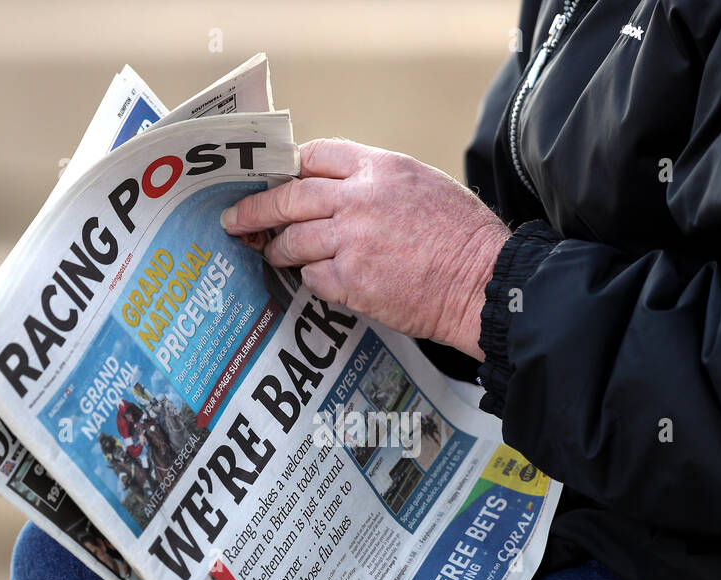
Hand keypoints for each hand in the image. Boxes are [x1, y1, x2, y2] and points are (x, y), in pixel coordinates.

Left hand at [221, 139, 509, 359]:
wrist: (483, 282)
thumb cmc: (464, 239)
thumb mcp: (424, 185)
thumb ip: (379, 183)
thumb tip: (339, 193)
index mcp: (380, 168)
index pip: (315, 155)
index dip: (289, 169)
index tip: (275, 180)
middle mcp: (360, 199)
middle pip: (289, 196)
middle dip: (257, 209)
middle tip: (237, 219)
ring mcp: (351, 241)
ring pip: (293, 240)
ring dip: (279, 250)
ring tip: (275, 255)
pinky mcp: (351, 281)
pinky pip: (312, 277)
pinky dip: (311, 279)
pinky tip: (321, 281)